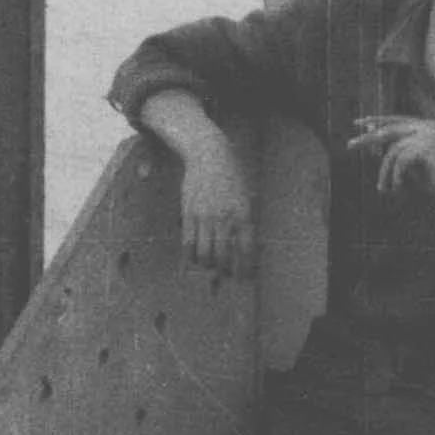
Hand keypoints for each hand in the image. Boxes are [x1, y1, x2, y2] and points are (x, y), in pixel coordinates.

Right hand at [176, 135, 256, 278]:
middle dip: (225, 272)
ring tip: (210, 267)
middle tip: (225, 275)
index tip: (244, 278)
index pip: (246, 250)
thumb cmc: (232, 177)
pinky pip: (188, 243)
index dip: (245, 268)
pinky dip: (191, 256)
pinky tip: (195, 258)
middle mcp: (224, 218)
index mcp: (243, 215)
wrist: (210, 156)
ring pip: (204, 253)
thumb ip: (246, 222)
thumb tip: (246, 248)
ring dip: (207, 265)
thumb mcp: (247, 198)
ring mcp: (205, 216)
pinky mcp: (189, 213)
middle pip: (223, 257)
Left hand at [351, 114, 434, 205]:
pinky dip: (395, 176)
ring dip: (385, 172)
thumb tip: (373, 144)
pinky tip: (397, 188)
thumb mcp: (415, 166)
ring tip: (384, 189)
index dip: (378, 122)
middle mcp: (428, 126)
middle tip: (349, 145)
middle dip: (368, 138)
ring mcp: (429, 134)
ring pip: (393, 150)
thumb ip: (398, 154)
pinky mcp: (427, 146)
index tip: (361, 124)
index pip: (397, 120)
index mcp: (429, 126)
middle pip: (390, 129)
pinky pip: (400, 160)